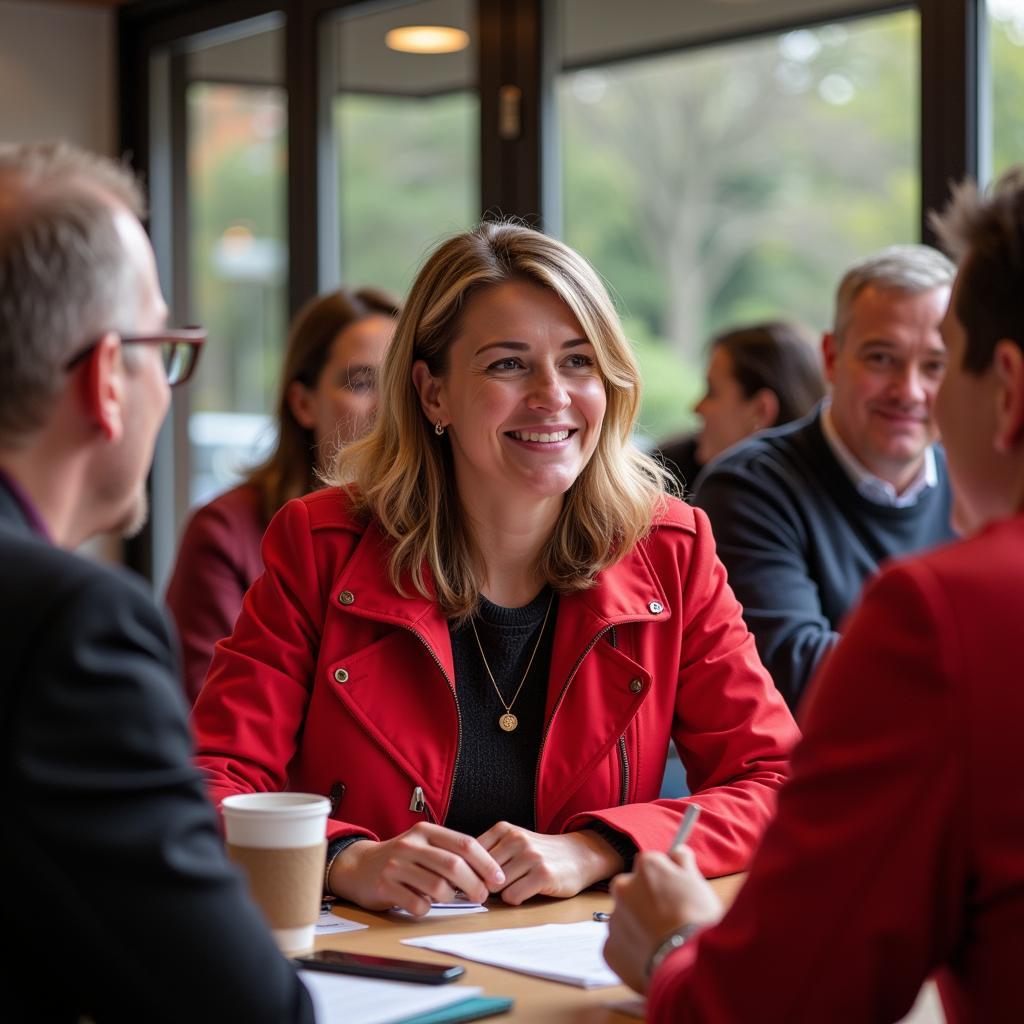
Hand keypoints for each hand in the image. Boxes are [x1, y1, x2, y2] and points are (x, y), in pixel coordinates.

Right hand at [327, 822, 505, 915]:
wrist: (359, 867)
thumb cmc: (403, 859)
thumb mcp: (425, 845)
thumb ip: (451, 853)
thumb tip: (488, 874)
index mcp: (426, 831)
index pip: (465, 844)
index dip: (486, 863)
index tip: (498, 879)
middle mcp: (411, 844)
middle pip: (454, 865)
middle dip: (474, 884)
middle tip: (482, 896)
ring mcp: (396, 865)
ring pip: (438, 886)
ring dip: (451, 898)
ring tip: (450, 898)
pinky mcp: (385, 886)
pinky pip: (417, 904)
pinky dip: (426, 908)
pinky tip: (423, 904)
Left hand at [476, 823, 622, 904]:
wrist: (579, 855)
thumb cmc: (539, 853)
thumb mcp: (513, 842)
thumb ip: (489, 852)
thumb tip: (457, 873)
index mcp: (504, 829)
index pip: (470, 854)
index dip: (468, 871)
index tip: (471, 880)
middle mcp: (516, 839)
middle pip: (481, 872)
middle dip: (484, 885)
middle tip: (494, 889)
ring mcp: (530, 856)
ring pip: (496, 886)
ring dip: (502, 893)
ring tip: (515, 887)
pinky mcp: (543, 874)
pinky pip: (513, 896)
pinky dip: (515, 899)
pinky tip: (526, 892)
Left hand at [603, 846, 722, 993]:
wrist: (687, 965)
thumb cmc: (698, 921)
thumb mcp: (698, 882)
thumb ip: (683, 861)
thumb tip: (677, 852)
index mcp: (646, 866)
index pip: (652, 864)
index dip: (665, 880)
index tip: (675, 894)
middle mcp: (623, 886)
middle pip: (633, 889)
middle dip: (646, 901)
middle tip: (669, 919)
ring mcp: (614, 919)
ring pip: (626, 918)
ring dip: (639, 926)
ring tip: (664, 942)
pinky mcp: (609, 949)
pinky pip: (620, 945)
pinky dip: (633, 950)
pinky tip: (653, 957)